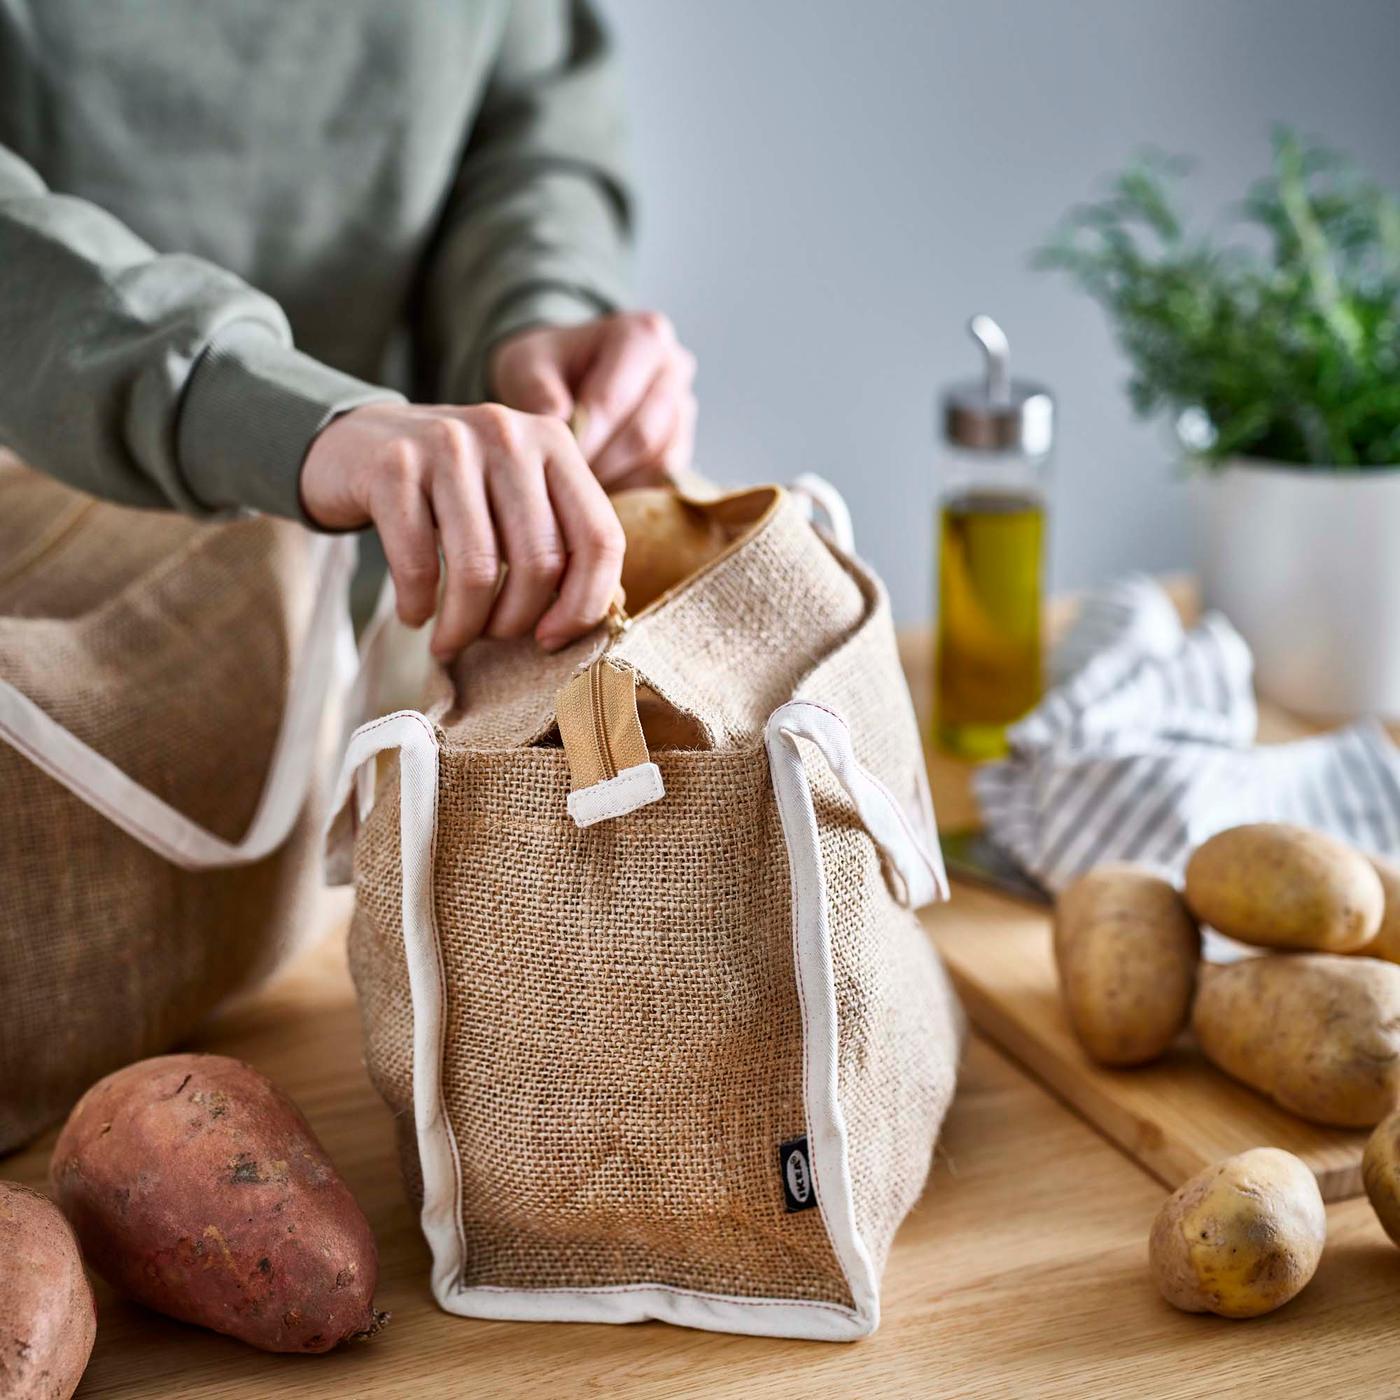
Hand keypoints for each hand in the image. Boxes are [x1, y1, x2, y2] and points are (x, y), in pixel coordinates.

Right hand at [300, 402, 623, 657]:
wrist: (359, 442)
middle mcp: (509, 435)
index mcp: (556, 444)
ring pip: (478, 568)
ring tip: (451, 640)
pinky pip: (418, 564)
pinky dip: (417, 605)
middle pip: (540, 561)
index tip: (553, 639)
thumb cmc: (455, 490)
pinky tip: (415, 614)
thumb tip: (585, 620)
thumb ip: (557, 538)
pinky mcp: (394, 466)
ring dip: (464, 624)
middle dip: (516, 621)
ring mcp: (449, 445)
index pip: (600, 538)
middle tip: (492, 639)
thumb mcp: (516, 496)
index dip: (585, 604)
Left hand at [490, 311, 696, 489]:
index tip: (550, 462)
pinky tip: (601, 489)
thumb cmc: (548, 368)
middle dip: (598, 464)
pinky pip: (665, 480)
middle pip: (641, 435)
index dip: (580, 439)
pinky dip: (632, 490)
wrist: (566, 377)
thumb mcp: (526, 365)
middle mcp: (674, 367)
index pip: (612, 401)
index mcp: (643, 335)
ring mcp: (684, 407)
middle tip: (563, 482)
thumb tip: (559, 420)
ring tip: (578, 485)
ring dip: (617, 480)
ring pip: (658, 461)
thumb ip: (536, 389)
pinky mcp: (683, 443)